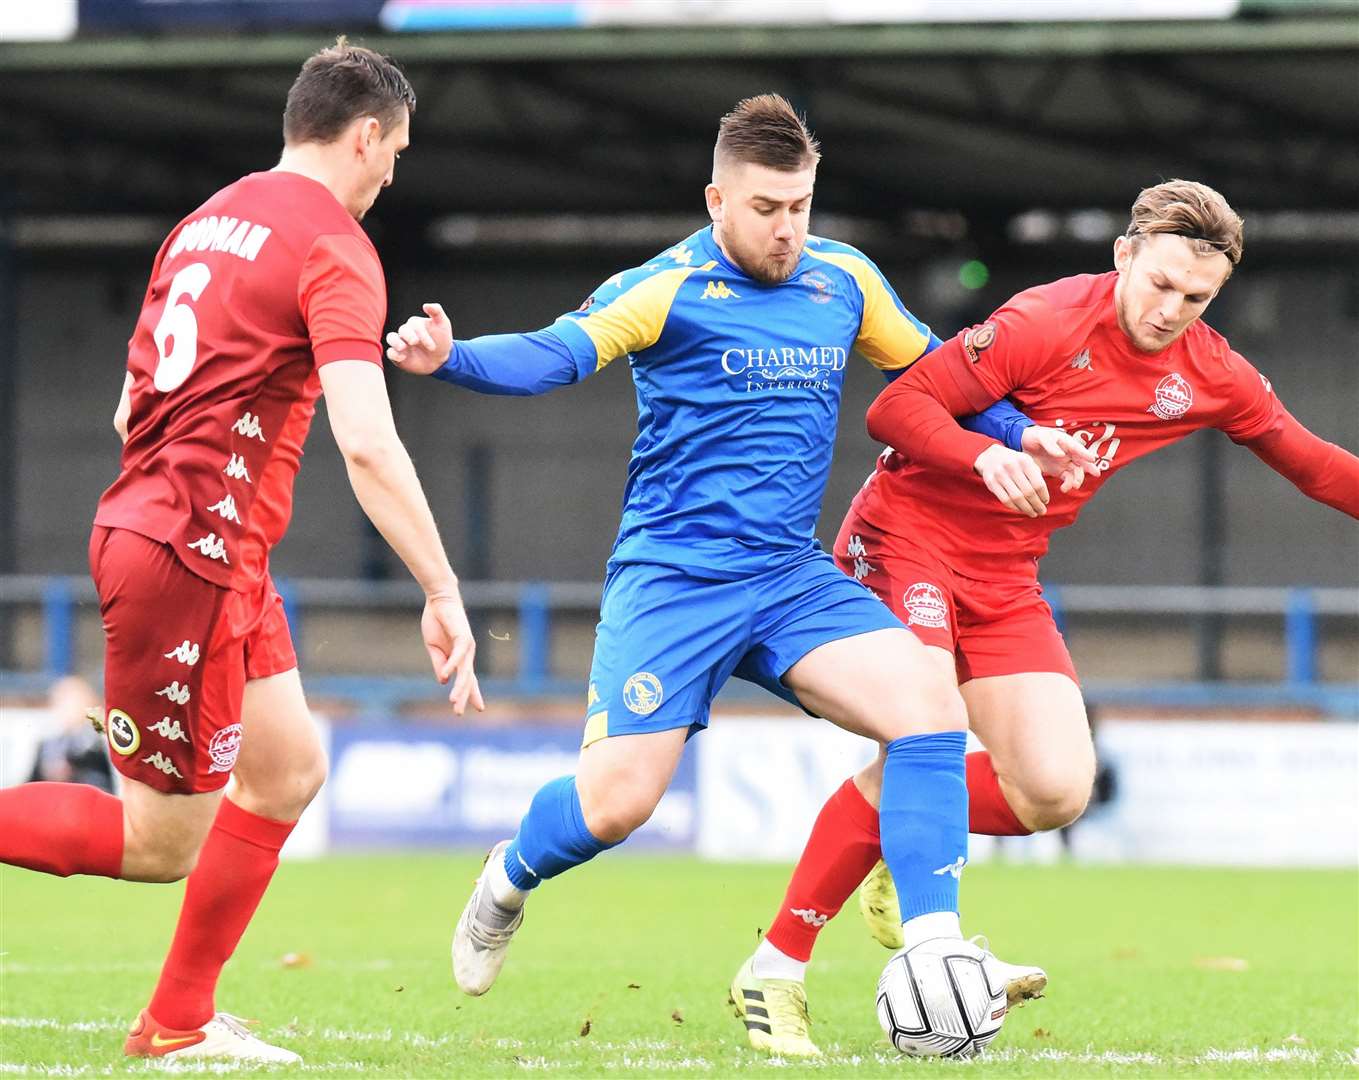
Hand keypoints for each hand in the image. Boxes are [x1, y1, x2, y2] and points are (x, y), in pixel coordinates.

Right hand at [386, 302, 452, 375]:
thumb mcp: (443, 324)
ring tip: (402, 347)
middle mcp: (406, 332)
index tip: (432, 347)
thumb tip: (425, 305)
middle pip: (403, 330)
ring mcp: (401, 343)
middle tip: (415, 342)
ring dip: (395, 342)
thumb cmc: (441, 340)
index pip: (415, 325)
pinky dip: (394, 354)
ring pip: (391, 338)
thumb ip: (437, 311)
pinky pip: (390, 353)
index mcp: (415, 324)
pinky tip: (402, 357)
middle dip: (409, 336)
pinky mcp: (397, 356)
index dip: (423, 334)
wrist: (440, 359)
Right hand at [421, 592, 484, 714]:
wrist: (439, 600)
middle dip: (464, 697)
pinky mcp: (462, 636)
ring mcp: (466, 646)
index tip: (478, 708)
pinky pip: (458, 654)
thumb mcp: (434, 648)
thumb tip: (443, 681)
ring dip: (459, 686)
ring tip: (453, 701)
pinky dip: (451, 665)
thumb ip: (439, 664)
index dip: (472, 693)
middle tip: (459, 713)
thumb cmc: (437, 622)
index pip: (468, 679)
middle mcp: (467, 654)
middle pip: (468, 680)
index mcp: (460, 657)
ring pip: (465, 671)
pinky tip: (445, 675)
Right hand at [973, 443, 1048, 516]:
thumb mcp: (1027, 462)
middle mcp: (1011, 467)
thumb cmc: (1015, 462)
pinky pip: (1005, 500)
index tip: (1046, 502)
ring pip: (1016, 498)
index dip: (1043, 495)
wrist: (991, 456)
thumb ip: (1036, 475)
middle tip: (1042, 511)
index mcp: (1024, 461)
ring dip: (1027, 509)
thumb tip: (1043, 497)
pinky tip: (1021, 509)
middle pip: (1028, 492)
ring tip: (1033, 513)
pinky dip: (1015, 507)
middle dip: (1037, 505)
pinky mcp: (991, 482)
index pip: (1038, 484)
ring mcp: (1000, 475)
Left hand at [1021, 426, 1101, 492]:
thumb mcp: (1041, 437)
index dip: (1085, 453)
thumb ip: (1050, 444)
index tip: (1092, 459)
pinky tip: (1064, 489)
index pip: (1078, 448)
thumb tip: (1061, 454)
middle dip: (1089, 468)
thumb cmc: (1035, 436)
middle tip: (1095, 473)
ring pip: (1076, 472)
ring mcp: (1065, 463)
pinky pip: (1067, 479)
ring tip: (1073, 486)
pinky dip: (1068, 484)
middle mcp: (1069, 453)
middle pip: (1082, 461)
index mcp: (1066, 442)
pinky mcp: (1059, 471)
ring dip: (1077, 479)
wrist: (1023, 444)